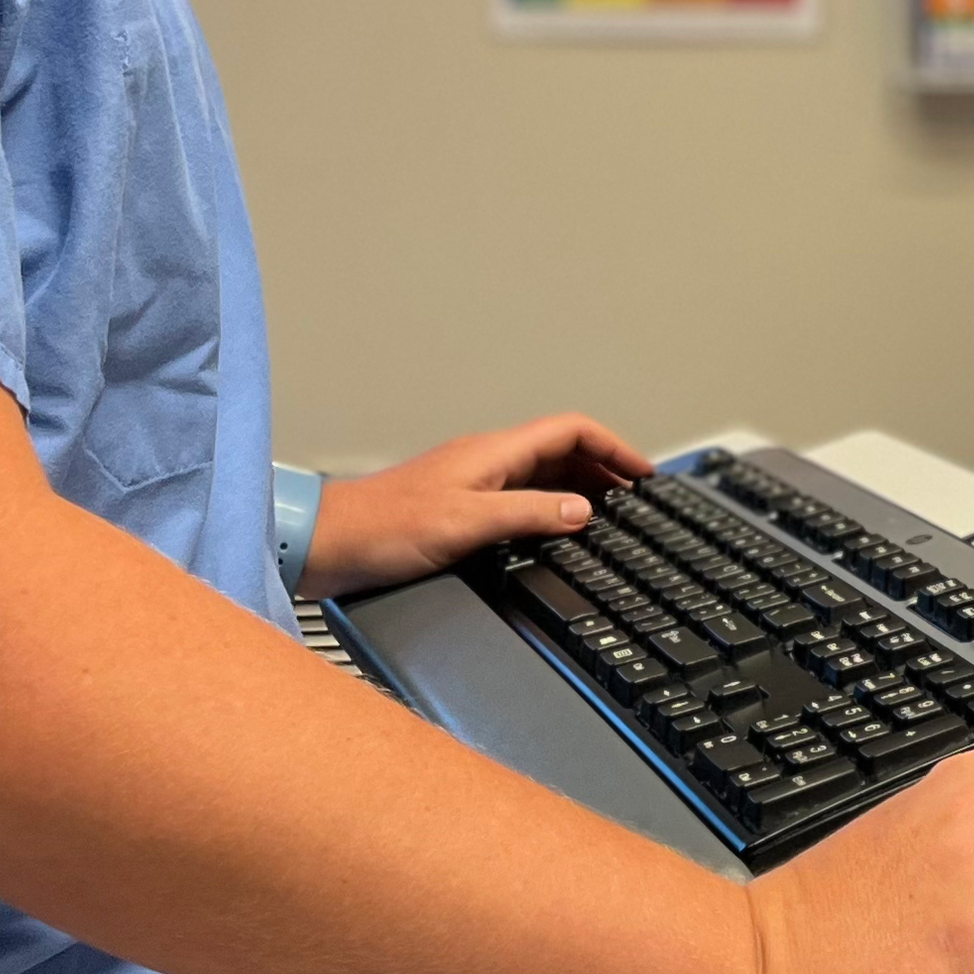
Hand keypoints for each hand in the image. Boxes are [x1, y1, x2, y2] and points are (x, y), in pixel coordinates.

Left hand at [300, 413, 653, 596]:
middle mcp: (486, 460)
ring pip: (541, 473)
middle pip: (561, 450)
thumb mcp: (468, 524)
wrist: (329, 544)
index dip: (613, 445)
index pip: (570, 429)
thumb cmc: (384, 529)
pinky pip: (520, 496)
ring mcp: (473, 482)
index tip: (643, 472)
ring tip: (609, 514)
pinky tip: (555, 530)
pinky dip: (549, 507)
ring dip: (579, 487)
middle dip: (604, 468)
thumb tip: (582, 509)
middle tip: (636, 498)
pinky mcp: (459, 508)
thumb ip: (528, 513)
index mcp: (493, 452)